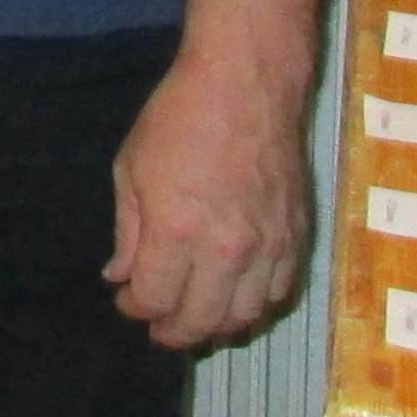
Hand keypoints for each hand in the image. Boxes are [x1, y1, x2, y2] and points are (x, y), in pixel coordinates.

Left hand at [105, 47, 309, 349]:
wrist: (246, 83)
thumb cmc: (179, 117)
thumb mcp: (132, 168)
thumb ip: (128, 232)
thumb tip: (120, 276)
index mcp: (177, 231)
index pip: (155, 300)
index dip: (136, 308)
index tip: (128, 300)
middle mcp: (226, 249)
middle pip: (201, 321)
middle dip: (173, 332)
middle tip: (159, 328)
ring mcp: (267, 246)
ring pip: (244, 316)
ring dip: (216, 327)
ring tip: (196, 320)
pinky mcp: (295, 236)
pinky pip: (278, 292)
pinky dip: (256, 306)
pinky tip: (236, 299)